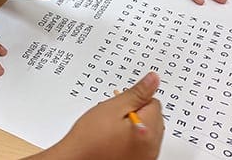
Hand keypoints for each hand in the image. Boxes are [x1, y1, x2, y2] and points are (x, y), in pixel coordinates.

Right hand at [29, 72, 163, 159]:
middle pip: (154, 118)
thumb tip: (154, 79)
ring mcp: (146, 157)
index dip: (135, 100)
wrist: (76, 159)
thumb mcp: (114, 107)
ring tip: (114, 128)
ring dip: (135, 125)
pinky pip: (142, 145)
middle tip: (115, 117)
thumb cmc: (91, 137)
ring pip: (148, 131)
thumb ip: (137, 93)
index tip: (121, 105)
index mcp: (149, 130)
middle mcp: (152, 147)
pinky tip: (115, 139)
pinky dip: (133, 138)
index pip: (154, 102)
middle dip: (138, 113)